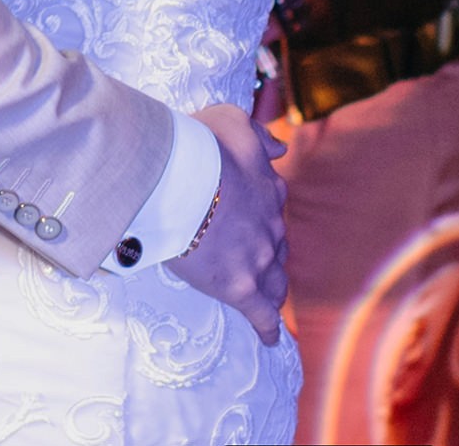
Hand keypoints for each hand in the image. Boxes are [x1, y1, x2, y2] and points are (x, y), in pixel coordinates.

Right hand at [165, 103, 290, 343]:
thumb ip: (260, 136)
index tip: (252, 220)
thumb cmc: (199, 147)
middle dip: (269, 254)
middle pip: (276, 247)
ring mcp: (258, 258)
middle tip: (254, 261)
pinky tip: (270, 338)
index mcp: (268, 189)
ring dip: (273, 290)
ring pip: (275, 282)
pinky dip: (267, 327)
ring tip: (267, 300)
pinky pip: (261, 315)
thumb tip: (281, 149)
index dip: (263, 216)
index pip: (273, 208)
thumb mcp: (232, 121)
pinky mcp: (240, 287)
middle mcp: (270, 226)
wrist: (178, 178)